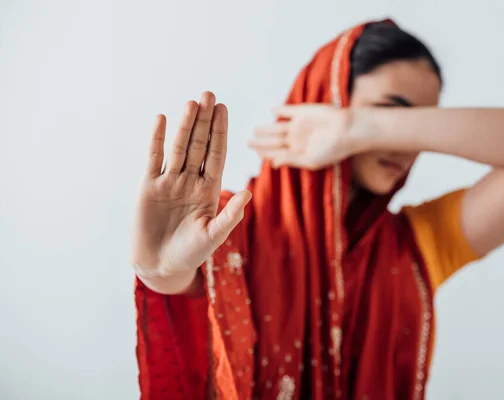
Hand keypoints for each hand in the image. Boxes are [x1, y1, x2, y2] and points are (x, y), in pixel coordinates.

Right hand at [131, 92, 250, 288]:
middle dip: (204, 121)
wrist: (160, 265)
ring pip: (178, 148)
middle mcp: (191, 180)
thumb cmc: (191, 254)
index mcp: (209, 189)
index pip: (217, 154)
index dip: (220, 132)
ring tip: (190, 103)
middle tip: (208, 94)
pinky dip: (156, 139)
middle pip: (199, 145)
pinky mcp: (149, 187)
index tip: (223, 109)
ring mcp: (170, 182)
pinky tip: (160, 119)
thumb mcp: (214, 235)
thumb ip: (229, 214)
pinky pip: (153, 159)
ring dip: (184, 125)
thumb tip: (248, 193)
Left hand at [249, 104, 355, 169]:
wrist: (346, 129)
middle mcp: (297, 139)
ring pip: (278, 128)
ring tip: (255, 129)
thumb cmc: (332, 150)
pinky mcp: (303, 112)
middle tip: (247, 143)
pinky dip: (280, 110)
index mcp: (299, 152)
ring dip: (267, 129)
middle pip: (275, 141)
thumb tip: (272, 163)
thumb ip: (290, 160)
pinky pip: (288, 111)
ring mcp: (299, 125)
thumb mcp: (310, 160)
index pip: (278, 153)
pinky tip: (272, 110)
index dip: (266, 153)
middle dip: (261, 143)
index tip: (255, 153)